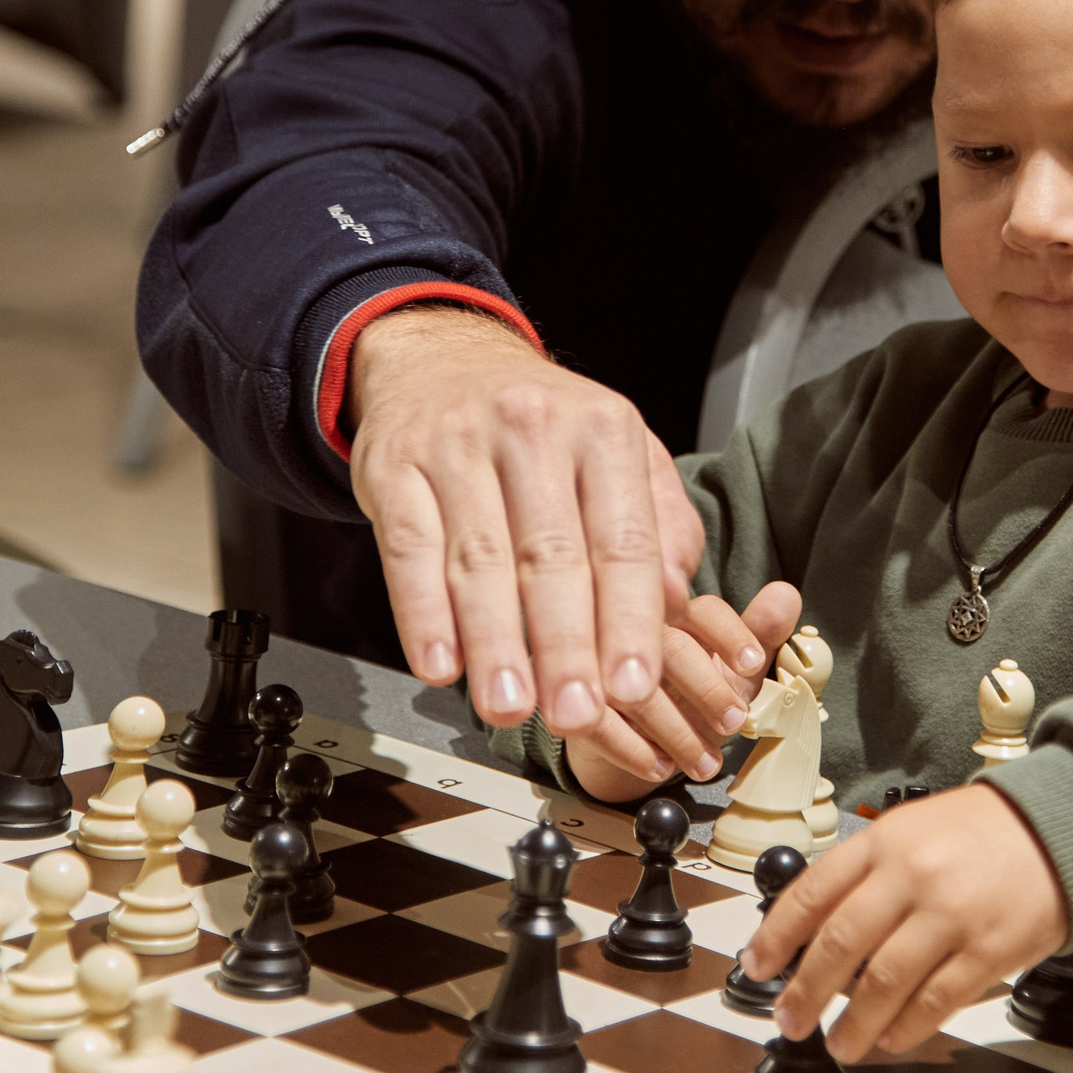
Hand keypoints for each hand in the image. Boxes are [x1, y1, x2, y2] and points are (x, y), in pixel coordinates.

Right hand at [345, 306, 704, 733]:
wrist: (440, 357)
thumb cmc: (542, 425)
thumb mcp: (619, 449)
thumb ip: (659, 524)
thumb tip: (679, 604)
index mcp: (603, 430)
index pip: (622, 540)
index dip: (629, 619)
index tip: (634, 686)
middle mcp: (533, 429)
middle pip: (551, 556)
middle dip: (565, 646)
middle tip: (575, 715)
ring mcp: (457, 445)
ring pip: (479, 559)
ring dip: (496, 643)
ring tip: (509, 708)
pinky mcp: (393, 465)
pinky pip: (408, 547)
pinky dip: (423, 613)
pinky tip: (440, 665)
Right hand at [564, 583, 800, 799]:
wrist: (625, 741)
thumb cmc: (682, 697)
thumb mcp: (727, 670)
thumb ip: (757, 635)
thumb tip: (786, 596)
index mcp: (669, 607)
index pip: (701, 607)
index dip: (731, 635)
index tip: (752, 664)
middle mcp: (626, 625)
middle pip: (667, 644)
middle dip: (706, 688)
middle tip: (732, 723)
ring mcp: (590, 659)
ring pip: (633, 686)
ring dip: (676, 730)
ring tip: (705, 761)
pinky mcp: (562, 697)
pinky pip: (598, 721)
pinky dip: (634, 751)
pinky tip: (660, 767)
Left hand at [743, 784, 1070, 1060]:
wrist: (1057, 826)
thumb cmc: (977, 832)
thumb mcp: (908, 829)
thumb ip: (862, 872)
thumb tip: (811, 928)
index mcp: (884, 841)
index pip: (812, 892)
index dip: (776, 936)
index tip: (757, 967)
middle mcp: (912, 875)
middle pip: (841, 944)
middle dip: (806, 991)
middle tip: (790, 1019)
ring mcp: (952, 914)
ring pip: (885, 982)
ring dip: (854, 1023)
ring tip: (840, 1043)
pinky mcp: (990, 949)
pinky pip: (936, 1000)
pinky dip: (907, 1028)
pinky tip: (890, 1038)